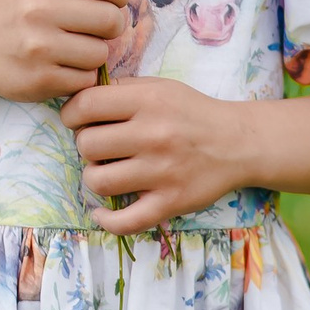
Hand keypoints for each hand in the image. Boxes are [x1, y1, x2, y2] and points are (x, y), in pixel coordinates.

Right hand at [0, 0, 133, 104]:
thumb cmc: (16, 11)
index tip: (111, 0)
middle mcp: (40, 9)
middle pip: (111, 19)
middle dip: (110, 26)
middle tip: (93, 29)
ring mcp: (39, 47)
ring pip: (101, 53)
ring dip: (93, 53)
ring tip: (73, 48)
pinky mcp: (40, 79)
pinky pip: (86, 79)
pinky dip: (80, 75)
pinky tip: (62, 66)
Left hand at [61, 77, 247, 234]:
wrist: (238, 143)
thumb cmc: (191, 112)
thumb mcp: (159, 87)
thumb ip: (120, 90)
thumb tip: (78, 98)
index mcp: (148, 102)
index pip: (86, 105)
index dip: (72, 113)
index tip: (77, 120)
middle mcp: (154, 136)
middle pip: (87, 145)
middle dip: (86, 145)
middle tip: (100, 146)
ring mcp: (162, 172)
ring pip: (98, 181)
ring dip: (95, 177)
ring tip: (108, 170)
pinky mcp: (171, 203)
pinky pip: (125, 221)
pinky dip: (106, 220)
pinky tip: (102, 211)